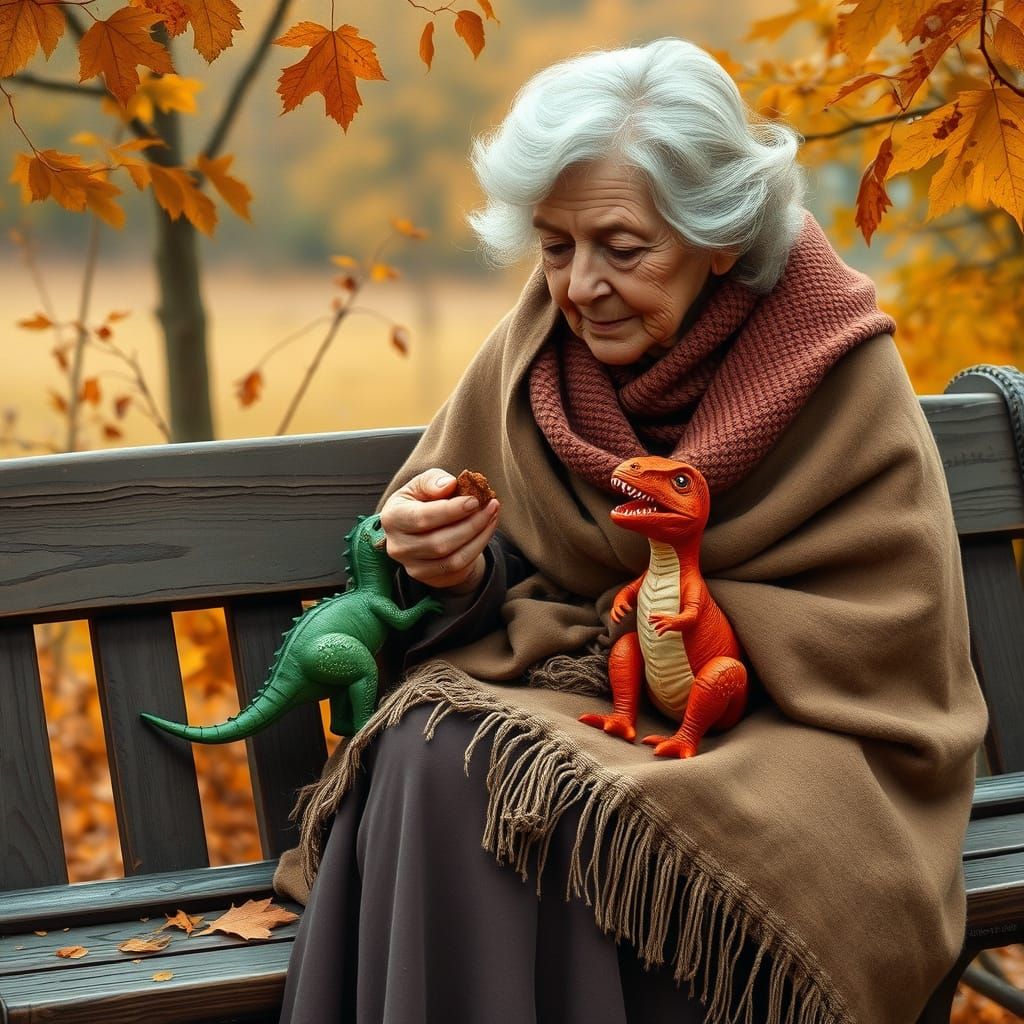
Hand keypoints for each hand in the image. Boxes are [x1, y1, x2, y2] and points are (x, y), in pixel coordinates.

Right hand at [379, 468, 499, 592]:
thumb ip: (432, 480)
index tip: (474, 500)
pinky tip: (486, 531)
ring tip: (492, 516)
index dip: (451, 511)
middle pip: (439, 542)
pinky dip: (477, 549)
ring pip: (453, 560)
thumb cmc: (421, 501)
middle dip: (471, 524)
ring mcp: (413, 567)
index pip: (422, 518)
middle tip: (491, 506)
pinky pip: (459, 568)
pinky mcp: (430, 578)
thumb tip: (448, 485)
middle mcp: (398, 547)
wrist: (421, 529)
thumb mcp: (422, 484)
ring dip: (479, 538)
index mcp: (392, 518)